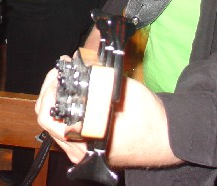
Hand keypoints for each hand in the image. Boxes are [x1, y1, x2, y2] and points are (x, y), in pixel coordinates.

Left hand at [35, 64, 179, 167]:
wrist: (169, 137)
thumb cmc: (148, 116)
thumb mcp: (120, 90)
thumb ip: (94, 79)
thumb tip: (75, 63)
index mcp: (87, 140)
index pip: (49, 115)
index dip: (49, 90)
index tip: (58, 73)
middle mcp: (81, 152)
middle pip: (47, 120)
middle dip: (49, 93)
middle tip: (58, 74)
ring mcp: (83, 153)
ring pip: (54, 126)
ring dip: (55, 102)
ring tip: (63, 81)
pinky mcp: (88, 150)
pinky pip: (65, 131)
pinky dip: (65, 112)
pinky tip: (72, 96)